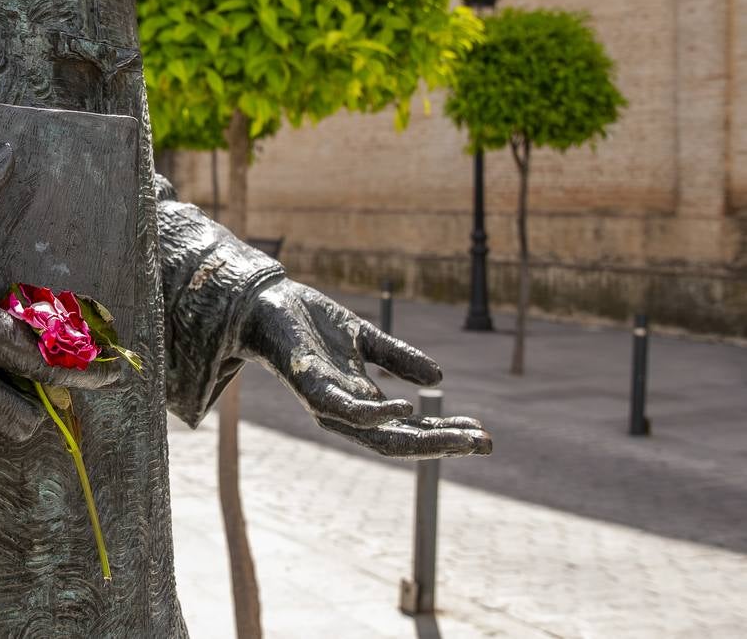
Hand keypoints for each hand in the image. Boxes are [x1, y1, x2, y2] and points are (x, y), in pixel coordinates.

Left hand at [239, 280, 490, 458]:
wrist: (262, 303)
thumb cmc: (309, 323)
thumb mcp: (364, 338)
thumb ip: (398, 357)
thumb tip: (439, 380)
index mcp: (360, 402)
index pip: (408, 429)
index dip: (445, 434)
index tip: (483, 434)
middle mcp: (345, 412)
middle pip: (400, 442)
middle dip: (444, 445)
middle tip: (484, 444)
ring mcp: (326, 404)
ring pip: (378, 435)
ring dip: (422, 438)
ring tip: (462, 436)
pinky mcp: (309, 387)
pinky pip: (344, 410)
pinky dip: (374, 413)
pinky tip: (405, 407)